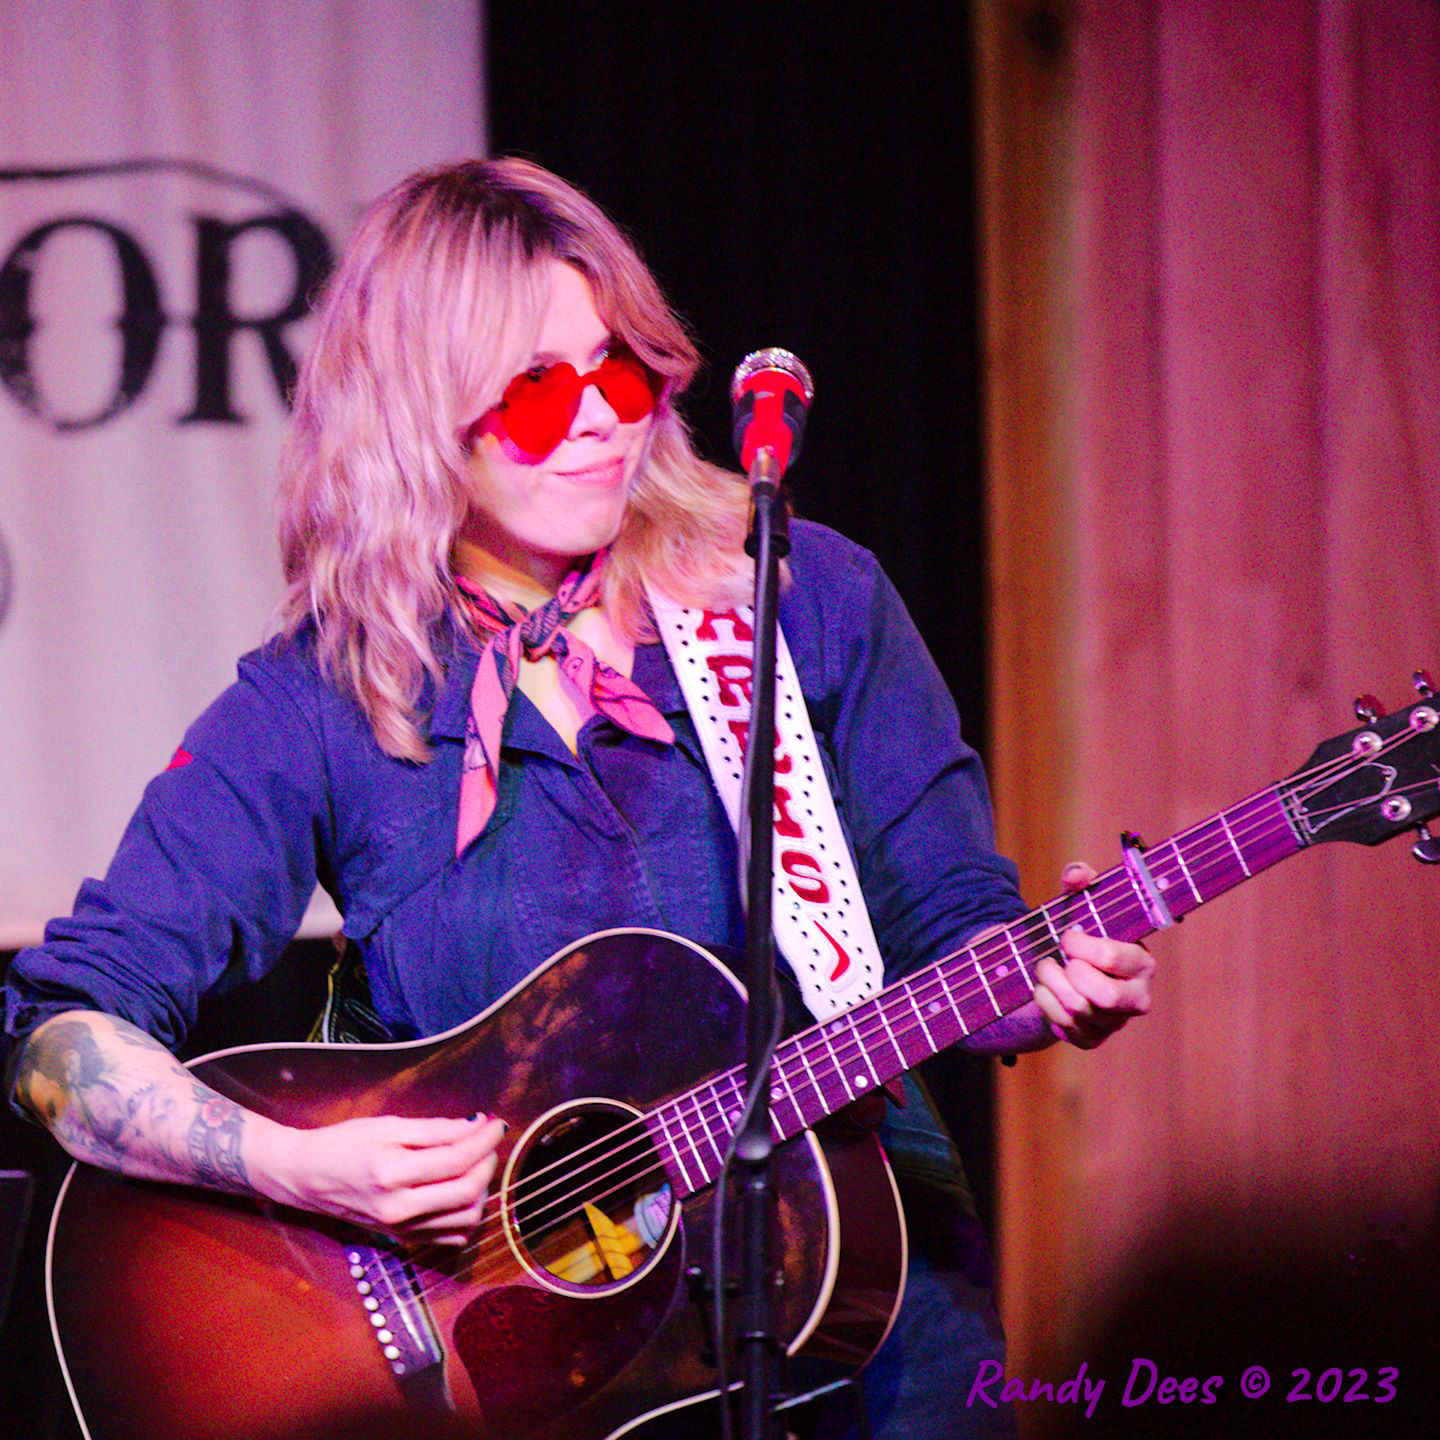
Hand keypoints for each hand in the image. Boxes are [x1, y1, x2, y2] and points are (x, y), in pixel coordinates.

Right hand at [256, 1112, 507, 1246]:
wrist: (305, 1177)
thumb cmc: (344, 1143)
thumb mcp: (389, 1126)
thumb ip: (436, 1129)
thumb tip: (477, 1124)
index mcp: (391, 1173)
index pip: (456, 1160)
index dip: (484, 1139)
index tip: (498, 1123)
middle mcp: (397, 1208)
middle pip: (467, 1193)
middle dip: (488, 1163)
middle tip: (488, 1141)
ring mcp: (400, 1229)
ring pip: (465, 1219)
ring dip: (483, 1190)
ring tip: (476, 1163)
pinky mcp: (402, 1239)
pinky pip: (451, 1236)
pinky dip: (468, 1215)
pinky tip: (463, 1190)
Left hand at [1032, 861, 1154, 1048]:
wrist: (1064, 972)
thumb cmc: (1080, 934)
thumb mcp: (1081, 903)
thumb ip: (1081, 881)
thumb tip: (1076, 875)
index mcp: (1142, 963)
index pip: (1113, 958)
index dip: (1080, 946)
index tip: (1067, 937)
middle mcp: (1137, 997)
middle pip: (1102, 995)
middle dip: (1068, 974)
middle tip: (1055, 959)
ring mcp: (1115, 1023)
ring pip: (1077, 1010)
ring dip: (1050, 985)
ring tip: (1044, 970)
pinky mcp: (1092, 1039)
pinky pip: (1066, 1029)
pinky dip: (1046, 1006)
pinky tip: (1044, 991)